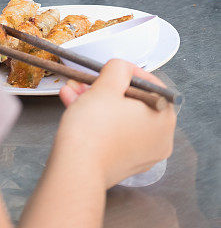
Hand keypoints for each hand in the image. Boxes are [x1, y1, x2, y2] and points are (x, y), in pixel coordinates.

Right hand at [55, 59, 175, 188]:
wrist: (76, 169)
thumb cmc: (95, 127)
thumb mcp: (107, 84)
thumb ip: (119, 68)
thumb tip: (123, 68)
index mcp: (164, 119)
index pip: (152, 86)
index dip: (129, 72)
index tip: (112, 67)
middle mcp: (159, 139)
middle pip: (132, 102)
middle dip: (105, 87)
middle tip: (89, 79)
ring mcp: (141, 154)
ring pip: (119, 117)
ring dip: (95, 100)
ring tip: (72, 89)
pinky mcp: (123, 162)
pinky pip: (113, 133)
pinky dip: (96, 118)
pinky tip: (72, 103)